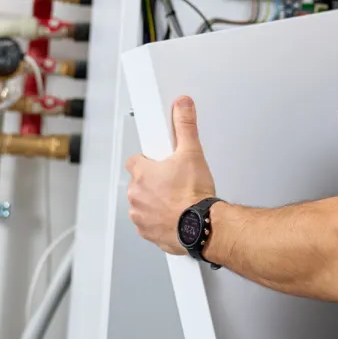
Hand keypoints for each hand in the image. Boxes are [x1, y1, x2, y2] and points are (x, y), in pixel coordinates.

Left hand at [126, 96, 216, 254]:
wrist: (202, 227)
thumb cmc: (194, 196)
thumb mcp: (192, 152)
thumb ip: (185, 125)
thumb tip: (182, 106)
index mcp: (142, 174)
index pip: (135, 161)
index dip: (148, 160)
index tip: (160, 162)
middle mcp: (136, 195)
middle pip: (139, 182)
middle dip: (153, 182)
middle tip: (174, 181)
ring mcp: (140, 216)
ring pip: (143, 203)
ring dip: (154, 201)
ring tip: (176, 199)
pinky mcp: (148, 233)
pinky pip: (148, 223)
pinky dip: (159, 220)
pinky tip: (175, 214)